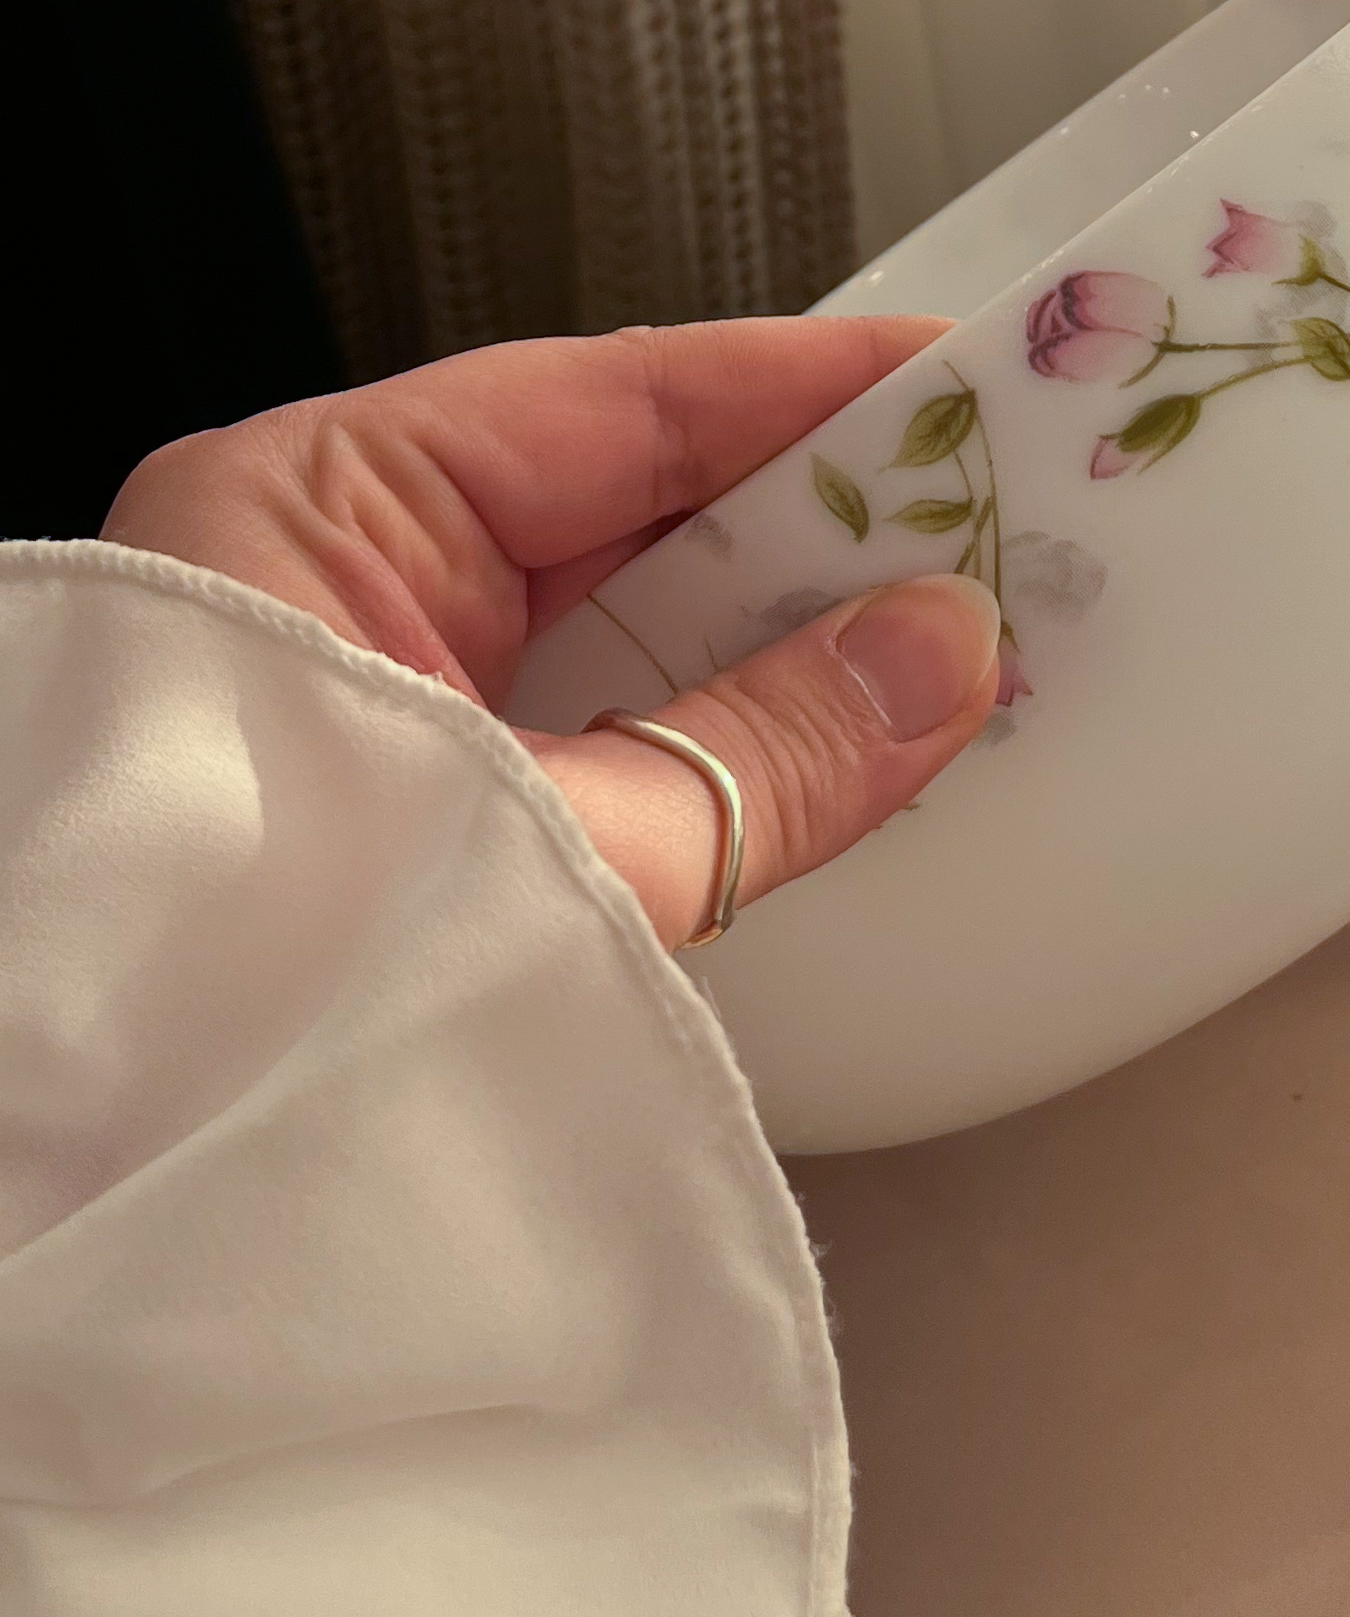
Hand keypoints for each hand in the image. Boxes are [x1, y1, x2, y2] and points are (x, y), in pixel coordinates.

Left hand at [107, 320, 1002, 950]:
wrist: (81, 1233)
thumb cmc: (231, 1001)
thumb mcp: (542, 848)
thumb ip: (757, 750)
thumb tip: (942, 656)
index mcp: (307, 505)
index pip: (614, 394)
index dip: (806, 387)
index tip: (963, 383)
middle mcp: (320, 574)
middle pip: (622, 500)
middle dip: (811, 521)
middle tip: (991, 518)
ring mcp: (351, 691)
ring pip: (609, 619)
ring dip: (767, 636)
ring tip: (939, 627)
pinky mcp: (388, 806)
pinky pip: (578, 723)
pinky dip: (698, 728)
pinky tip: (824, 737)